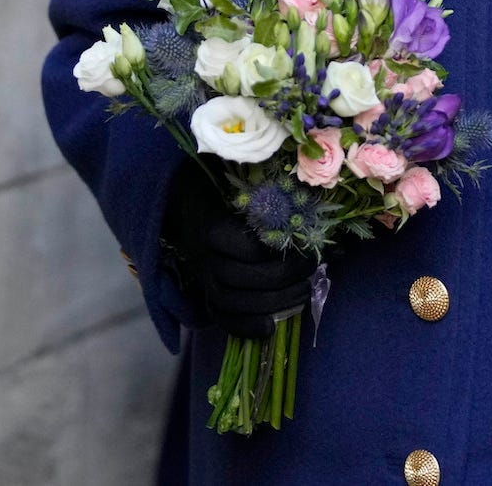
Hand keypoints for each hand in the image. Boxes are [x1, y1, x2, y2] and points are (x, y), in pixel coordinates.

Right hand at [160, 160, 316, 338]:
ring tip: (304, 292)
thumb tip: (300, 164)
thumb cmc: (216, 179)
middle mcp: (200, 252)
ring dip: (271, 304)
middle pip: (235, 277)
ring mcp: (200, 274)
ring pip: (229, 301)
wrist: (179, 199)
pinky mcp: (204, 289)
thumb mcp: (230, 169)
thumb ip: (256, 170)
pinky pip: (219, 318)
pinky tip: (271, 328)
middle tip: (312, 265)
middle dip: (280, 277)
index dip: (268, 248)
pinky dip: (244, 327)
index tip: (298, 238)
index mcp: (206, 220)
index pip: (234, 243)